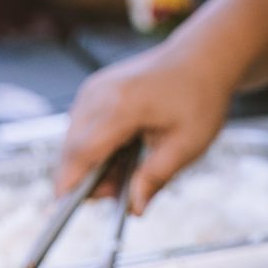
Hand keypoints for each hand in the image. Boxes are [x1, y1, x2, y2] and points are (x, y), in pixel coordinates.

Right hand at [57, 44, 233, 213]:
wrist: (201, 58)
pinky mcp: (93, 89)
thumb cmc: (199, 98)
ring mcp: (92, 88)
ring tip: (128, 168)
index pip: (82, 152)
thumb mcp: (188, 144)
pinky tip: (122, 150)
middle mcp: (98, 93)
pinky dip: (95, 144)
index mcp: (122, 106)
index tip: (66, 207)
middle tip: (118, 193)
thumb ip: (156, 176)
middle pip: (72, 148)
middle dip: (87, 177)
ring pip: (74, 138)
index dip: (71, 182)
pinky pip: (81, 125)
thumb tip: (135, 209)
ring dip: (92, 161)